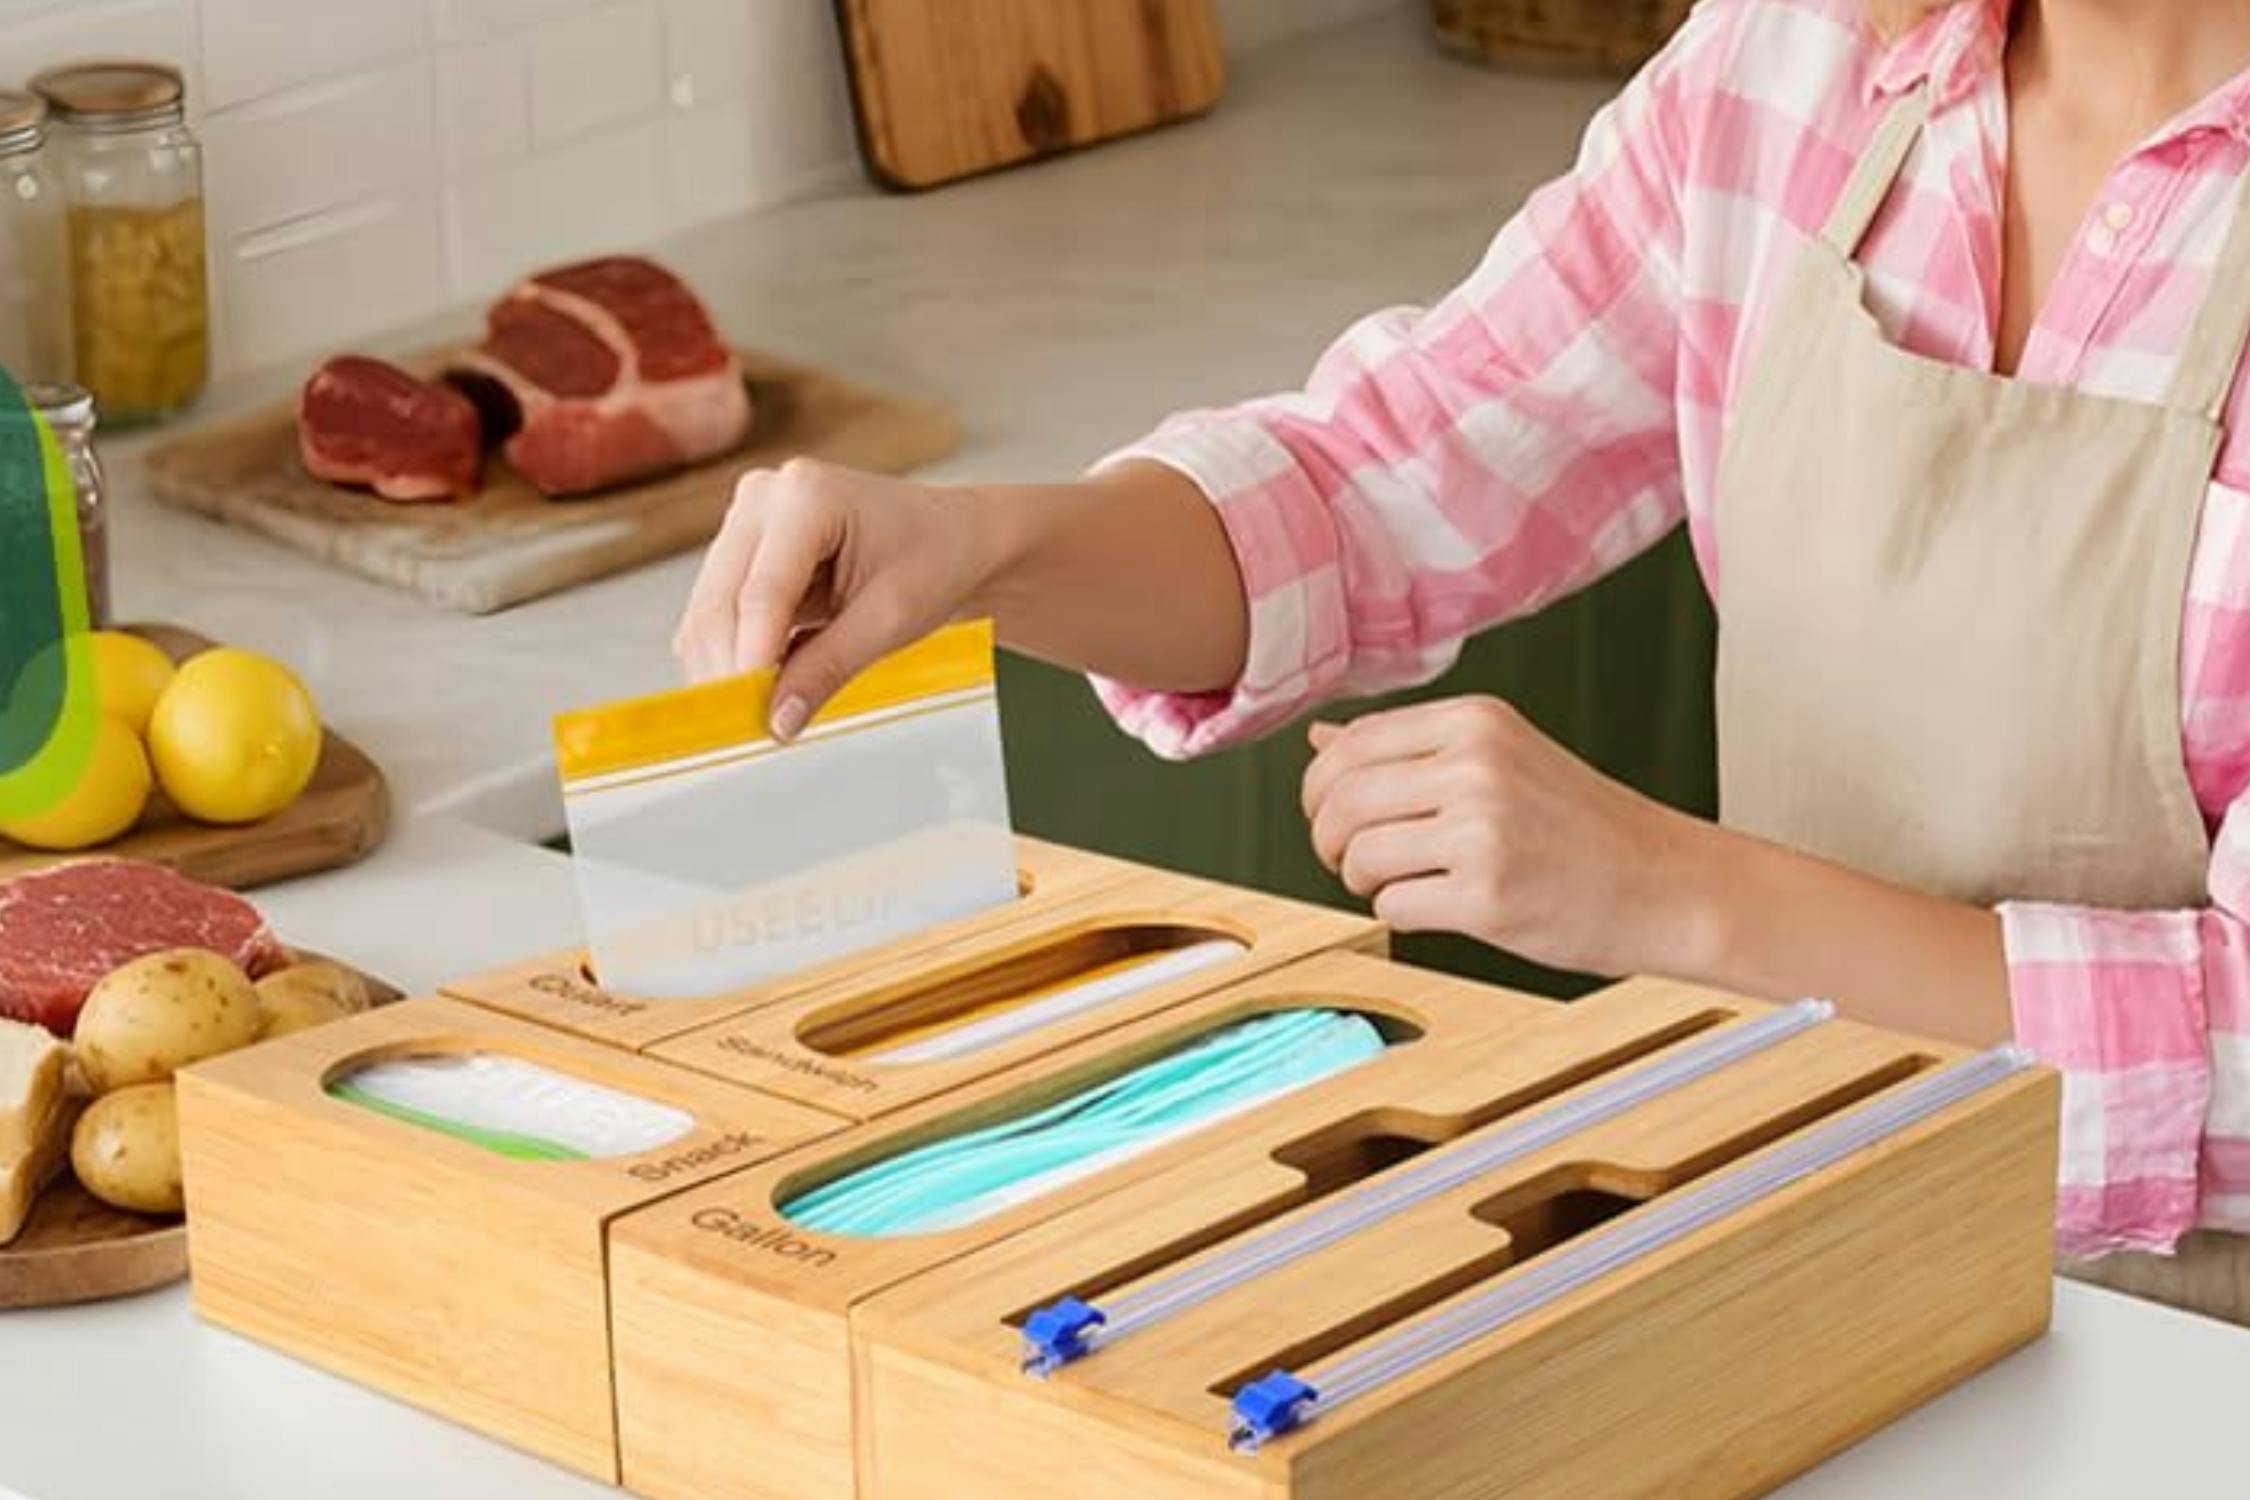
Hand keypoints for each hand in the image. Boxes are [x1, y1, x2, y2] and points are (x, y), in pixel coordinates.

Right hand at [672, 460, 1001, 735]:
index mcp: (806, 495)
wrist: (953, 540)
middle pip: (719, 601)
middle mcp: (764, 497)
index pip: (763, 592)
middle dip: (730, 670)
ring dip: (726, 668)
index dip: (753, 659)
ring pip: (709, 612)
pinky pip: (719, 615)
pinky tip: (760, 689)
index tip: (754, 716)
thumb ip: (830, 667)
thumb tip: (779, 719)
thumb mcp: (891, 619)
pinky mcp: (744, 553)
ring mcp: (748, 523)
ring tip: (760, 714)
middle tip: (751, 730)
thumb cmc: (935, 560)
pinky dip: (732, 656)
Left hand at [1302, 696, 1720, 978]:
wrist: (1662, 884)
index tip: (1329, 815)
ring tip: (1400, 882)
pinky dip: (1399, 913)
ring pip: (1358, 856)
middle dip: (1327, 840)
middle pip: (1341, 801)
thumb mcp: (1499, 758)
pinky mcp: (1486, 896)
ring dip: (1363, 880)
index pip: (1351, 745)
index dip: (1319, 789)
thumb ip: (1410, 747)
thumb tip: (1321, 740)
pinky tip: (1438, 906)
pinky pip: (1391, 906)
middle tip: (1346, 859)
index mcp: (1476, 722)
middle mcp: (1476, 767)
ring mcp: (1482, 832)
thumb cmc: (1580, 826)